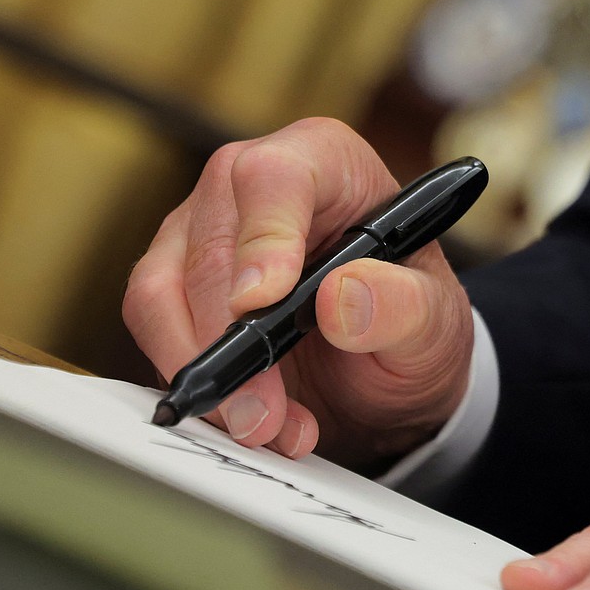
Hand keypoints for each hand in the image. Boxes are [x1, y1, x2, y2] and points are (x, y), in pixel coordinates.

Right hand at [123, 118, 474, 469]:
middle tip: (263, 413)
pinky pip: (155, 327)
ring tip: (266, 426)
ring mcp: (206, 230)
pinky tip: (246, 417)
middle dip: (231, 341)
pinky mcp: (175, 280)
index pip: (274, 177)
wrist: (387, 370)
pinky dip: (194, 380)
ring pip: (162, 290)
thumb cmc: (413, 322)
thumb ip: (404, 307)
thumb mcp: (435, 322)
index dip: (263, 239)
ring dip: (206, 370)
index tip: (263, 304)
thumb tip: (341, 300)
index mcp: (328, 163)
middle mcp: (253, 184)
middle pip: (210, 244)